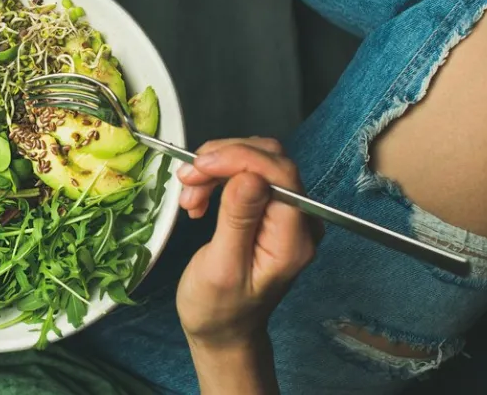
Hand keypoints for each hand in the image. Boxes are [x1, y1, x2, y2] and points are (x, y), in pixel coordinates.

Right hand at [175, 138, 320, 349]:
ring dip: (216, 168)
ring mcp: (287, 213)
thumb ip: (238, 220)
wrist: (223, 328)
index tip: (199, 166)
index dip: (239, 158)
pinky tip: (200, 197)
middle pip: (269, 160)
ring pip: (256, 161)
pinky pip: (248, 174)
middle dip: (223, 160)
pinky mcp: (271, 209)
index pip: (280, 174)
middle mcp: (300, 221)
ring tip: (189, 195)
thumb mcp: (222, 267)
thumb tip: (250, 176)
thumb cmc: (218, 308)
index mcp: (292, 239)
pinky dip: (218, 176)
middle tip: (187, 179)